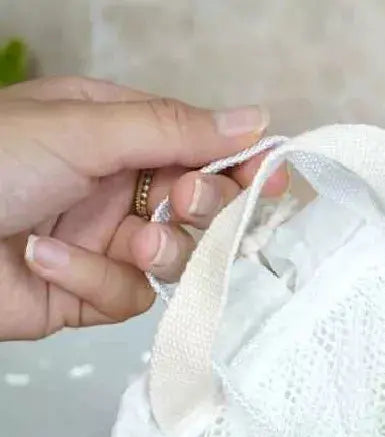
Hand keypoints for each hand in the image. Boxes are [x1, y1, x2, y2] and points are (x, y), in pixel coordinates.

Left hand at [0, 77, 288, 340]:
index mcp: (113, 132)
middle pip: (202, 207)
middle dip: (201, 209)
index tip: (269, 179)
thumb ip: (173, 129)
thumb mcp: (83, 129)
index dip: (238, 166)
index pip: (199, 148)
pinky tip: (46, 260)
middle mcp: (117, 187)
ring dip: (154, 253)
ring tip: (124, 245)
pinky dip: (91, 282)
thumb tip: (254, 121)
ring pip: (177, 260)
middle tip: (182, 204)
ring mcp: (107, 241)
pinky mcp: (92, 295)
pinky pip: (129, 298)